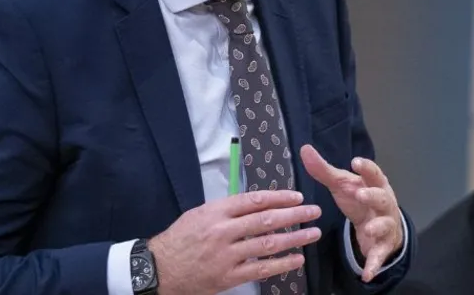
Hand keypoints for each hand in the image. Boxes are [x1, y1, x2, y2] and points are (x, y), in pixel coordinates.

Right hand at [148, 190, 321, 294]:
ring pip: (267, 244)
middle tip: (313, 211)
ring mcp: (227, 255)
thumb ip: (226, 209)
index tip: (297, 197)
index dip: (278, 197)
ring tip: (312, 234)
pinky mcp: (228, 277)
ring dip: (294, 238)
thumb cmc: (180, 239)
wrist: (159, 268)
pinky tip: (297, 259)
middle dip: (293, 215)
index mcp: (216, 212)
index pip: (253, 200)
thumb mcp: (199, 214)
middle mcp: (223, 231)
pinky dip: (281, 264)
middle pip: (266, 220)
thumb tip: (256, 203)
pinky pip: (261, 270)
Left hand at [301, 145, 403, 282]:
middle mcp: (384, 203)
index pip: (374, 173)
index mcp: (375, 184)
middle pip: (382, 197)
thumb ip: (324, 170)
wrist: (380, 226)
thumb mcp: (342, 185)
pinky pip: (379, 255)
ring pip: (385, 225)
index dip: (366, 168)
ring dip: (377, 227)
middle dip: (372, 195)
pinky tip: (366, 274)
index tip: (355, 161)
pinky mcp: (382, 245)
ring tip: (367, 229)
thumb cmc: (360, 199)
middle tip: (360, 194)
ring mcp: (385, 225)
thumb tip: (304, 149)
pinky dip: (374, 264)